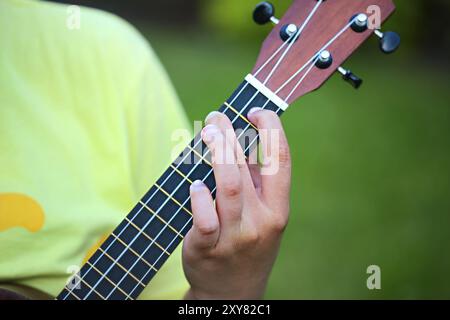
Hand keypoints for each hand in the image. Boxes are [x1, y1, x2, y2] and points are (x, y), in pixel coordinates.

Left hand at [182, 108, 290, 299]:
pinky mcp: (207, 249)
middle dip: (231, 136)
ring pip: (227, 188)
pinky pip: (204, 219)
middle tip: (217, 116)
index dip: (272, 130)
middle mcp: (261, 222)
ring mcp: (235, 237)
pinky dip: (199, 198)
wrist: (233, 291)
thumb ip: (253, 181)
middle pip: (246, 170)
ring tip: (208, 132)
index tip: (257, 112)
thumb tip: (240, 138)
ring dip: (216, 154)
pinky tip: (195, 184)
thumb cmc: (248, 244)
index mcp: (278, 210)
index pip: (281, 161)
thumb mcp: (262, 216)